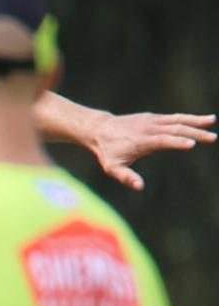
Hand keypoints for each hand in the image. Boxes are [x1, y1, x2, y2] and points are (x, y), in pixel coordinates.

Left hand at [90, 112, 215, 189]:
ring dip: (195, 121)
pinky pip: (174, 117)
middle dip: (194, 133)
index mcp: (141, 141)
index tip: (191, 144)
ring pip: (176, 120)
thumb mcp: (112, 167)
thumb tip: (140, 187)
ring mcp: (151, 121)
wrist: (99, 130)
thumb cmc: (107, 151)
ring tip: (212, 122)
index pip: (161, 140)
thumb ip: (125, 177)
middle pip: (174, 129)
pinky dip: (189, 118)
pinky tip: (203, 121)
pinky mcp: (153, 117)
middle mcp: (148, 128)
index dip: (176, 142)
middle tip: (213, 138)